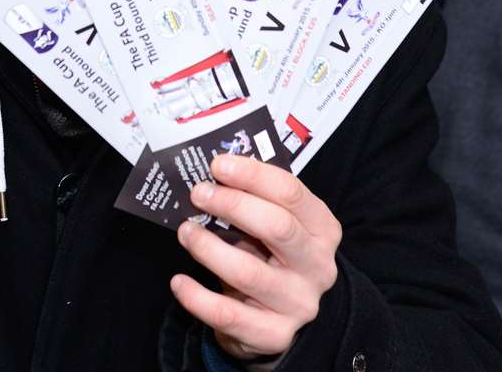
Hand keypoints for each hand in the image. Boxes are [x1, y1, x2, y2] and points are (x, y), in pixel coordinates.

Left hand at [171, 154, 341, 367]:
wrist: (287, 316)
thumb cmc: (276, 257)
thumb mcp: (280, 225)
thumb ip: (258, 202)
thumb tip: (214, 175)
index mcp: (322, 229)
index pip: (291, 193)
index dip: (253, 175)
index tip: (218, 165)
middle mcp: (317, 266)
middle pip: (277, 227)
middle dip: (232, 205)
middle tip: (199, 193)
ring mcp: (298, 303)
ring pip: (249, 272)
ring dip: (208, 248)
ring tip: (186, 232)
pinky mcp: (274, 335)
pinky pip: (229, 316)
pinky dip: (197, 297)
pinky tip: (179, 281)